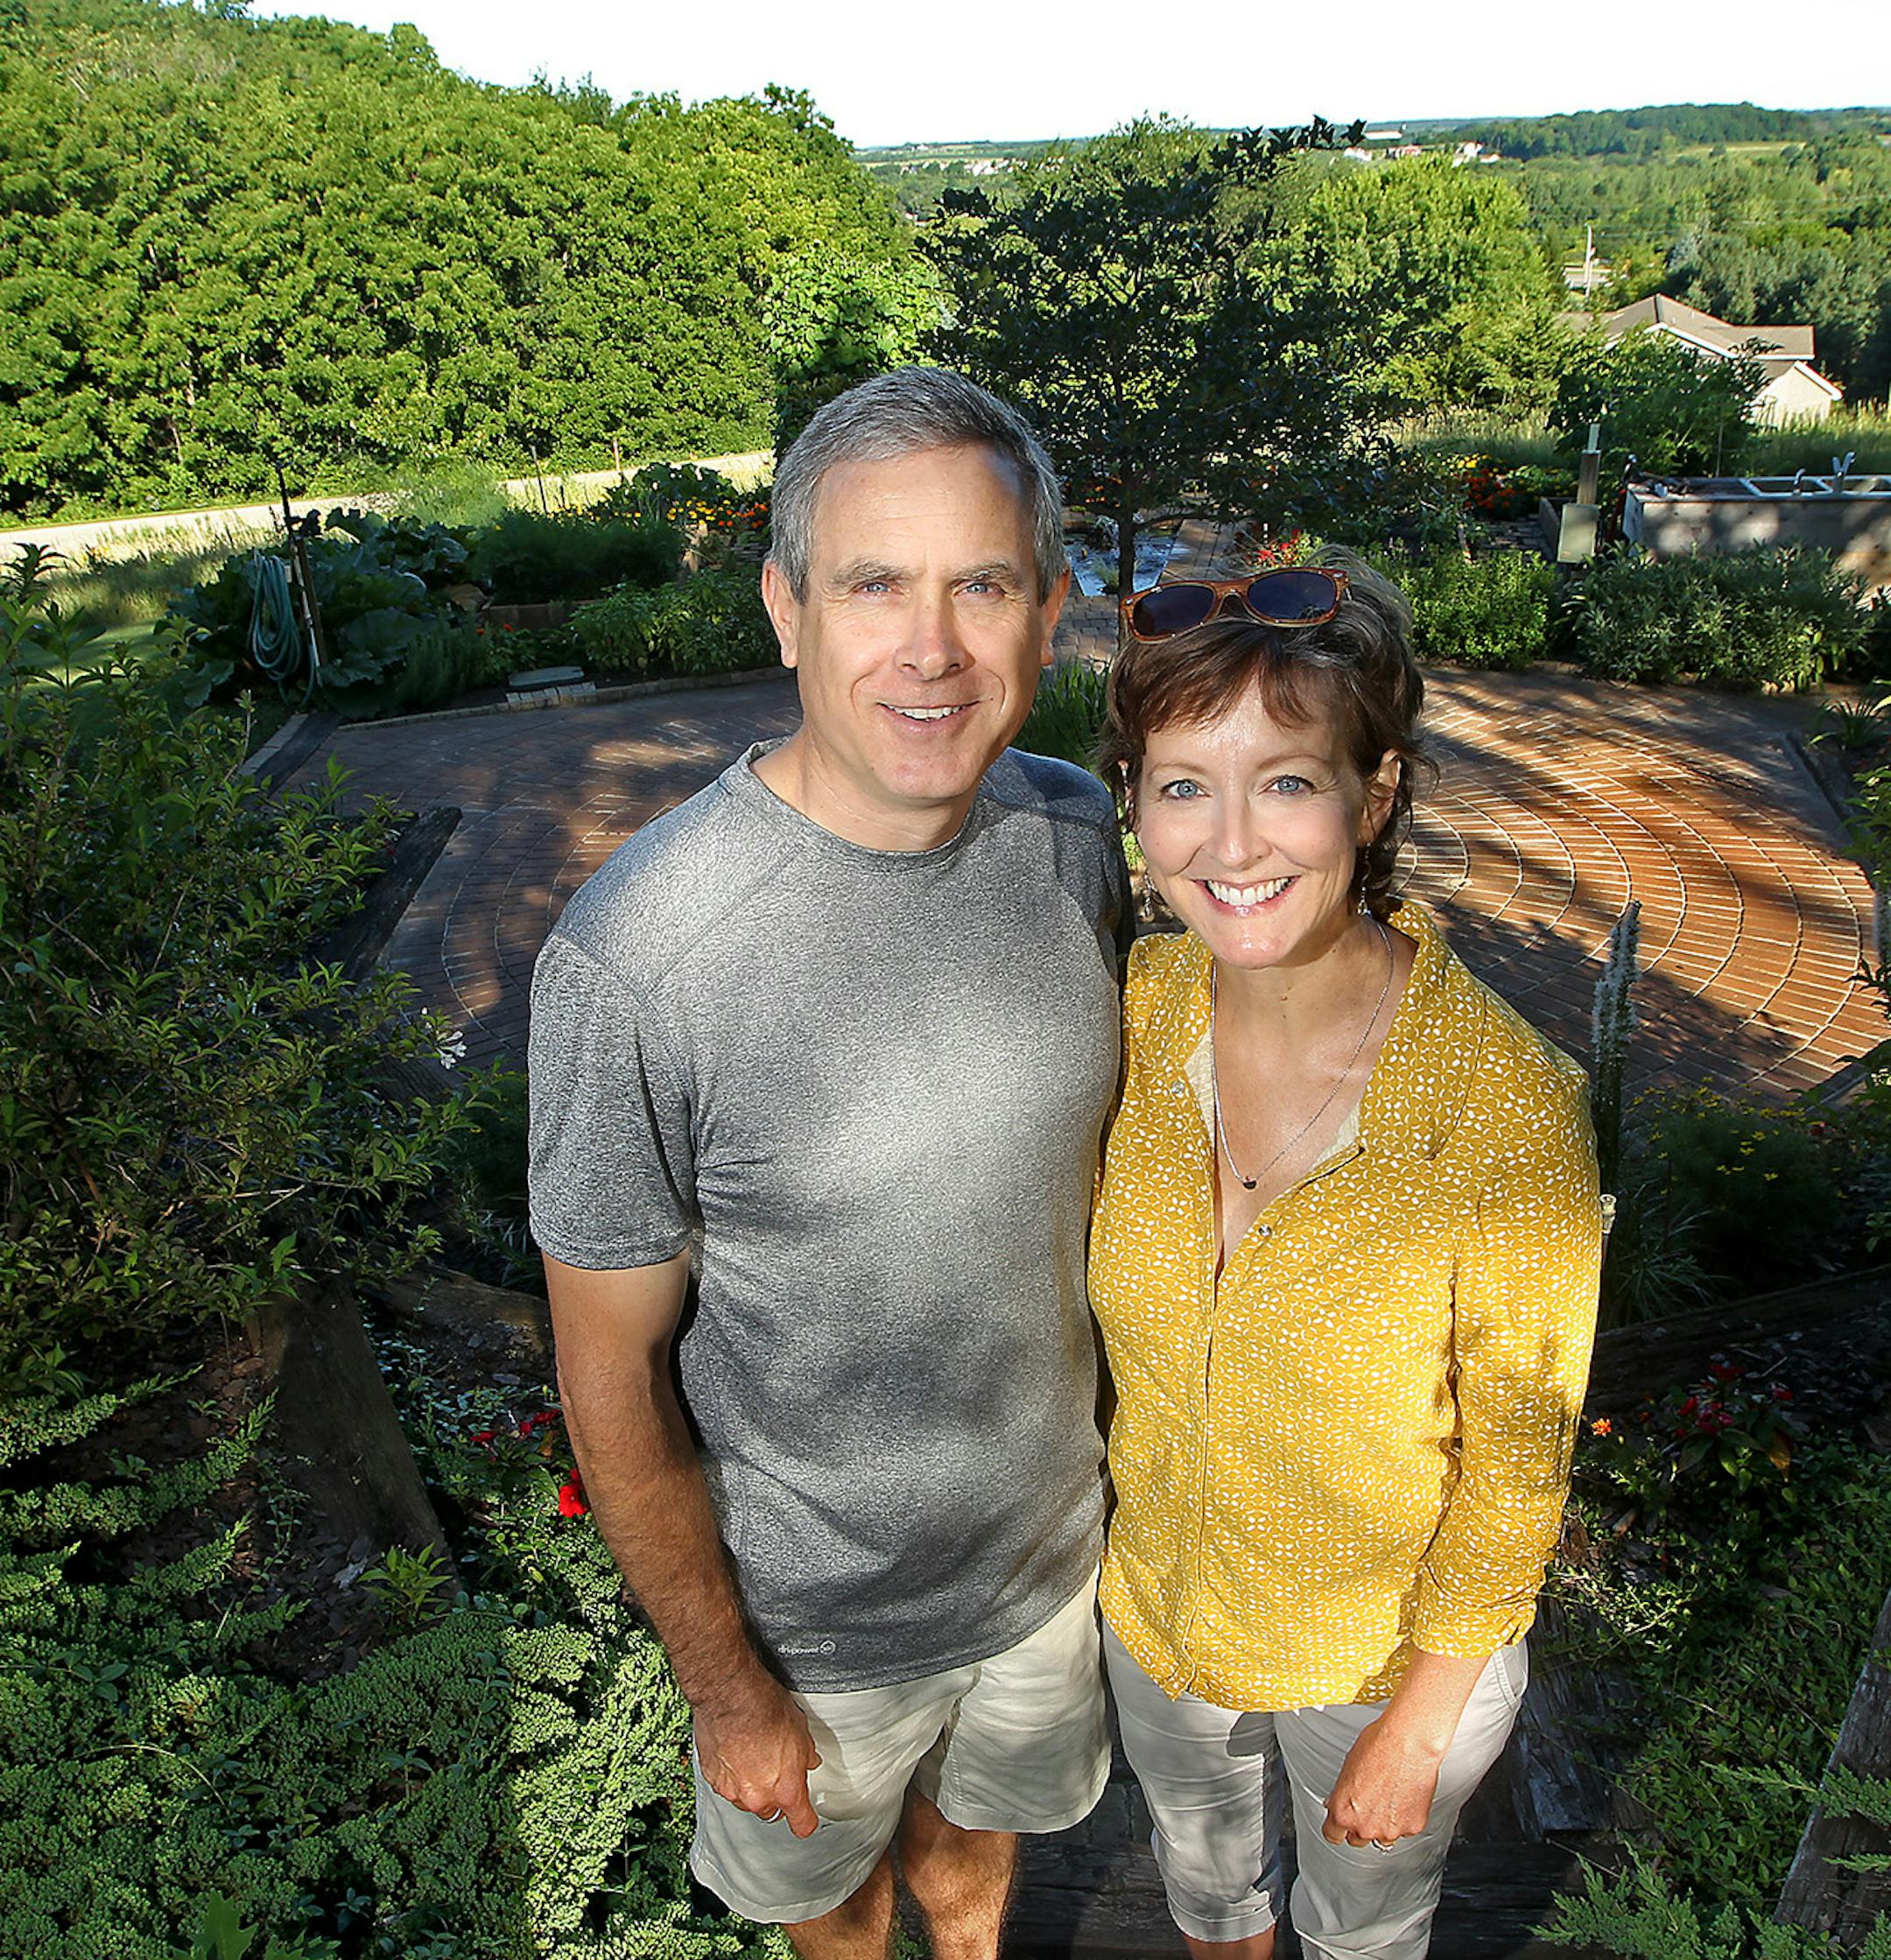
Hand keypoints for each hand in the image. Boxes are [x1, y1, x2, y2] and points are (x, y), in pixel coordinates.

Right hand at [692, 1665, 822, 1837]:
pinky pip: (726, 1785)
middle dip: (774, 1796)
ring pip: (746, 1800)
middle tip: (774, 1770)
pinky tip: (734, 1751)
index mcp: (786, 1790)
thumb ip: (806, 1757)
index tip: (805, 1817)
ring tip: (752, 1755)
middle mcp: (758, 1798)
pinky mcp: (712, 1780)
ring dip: (750, 1785)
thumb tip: (809, 1761)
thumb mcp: (801, 1733)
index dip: (805, 1820)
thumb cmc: (766, 1710)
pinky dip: (730, 1774)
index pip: (802, 1825)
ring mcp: (733, 1791)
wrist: (731, 1697)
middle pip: (771, 1812)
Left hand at [1321, 1710, 1445, 1850]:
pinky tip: (1404, 1796)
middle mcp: (1364, 1826)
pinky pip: (1405, 1829)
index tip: (1340, 1825)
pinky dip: (1405, 1818)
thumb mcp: (1347, 1768)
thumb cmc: (1378, 1747)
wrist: (1408, 1743)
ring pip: (1383, 1837)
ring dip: (1384, 1823)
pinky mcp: (1412, 1827)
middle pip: (1358, 1839)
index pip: (1333, 1835)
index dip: (1337, 1828)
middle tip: (1368, 1804)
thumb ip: (1343, 1794)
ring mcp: (1390, 1830)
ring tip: (1389, 1797)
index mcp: (1343, 1811)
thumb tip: (1341, 1801)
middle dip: (1361, 1825)